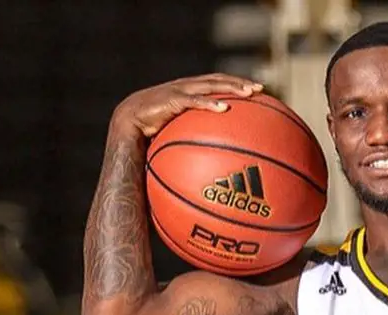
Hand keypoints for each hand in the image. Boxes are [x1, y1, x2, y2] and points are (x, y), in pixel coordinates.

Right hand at [113, 74, 262, 139]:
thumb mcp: (176, 133)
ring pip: (210, 85)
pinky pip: (193, 100)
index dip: (235, 84)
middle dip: (239, 82)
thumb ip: (194, 138)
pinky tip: (223, 109)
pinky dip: (208, 103)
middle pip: (218, 80)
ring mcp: (178, 90)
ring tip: (248, 93)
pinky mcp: (170, 99)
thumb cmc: (151, 132)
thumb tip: (211, 161)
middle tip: (260, 89)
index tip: (256, 91)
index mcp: (188, 90)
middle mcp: (186, 86)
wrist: (127, 123)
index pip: (216, 82)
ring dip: (230, 88)